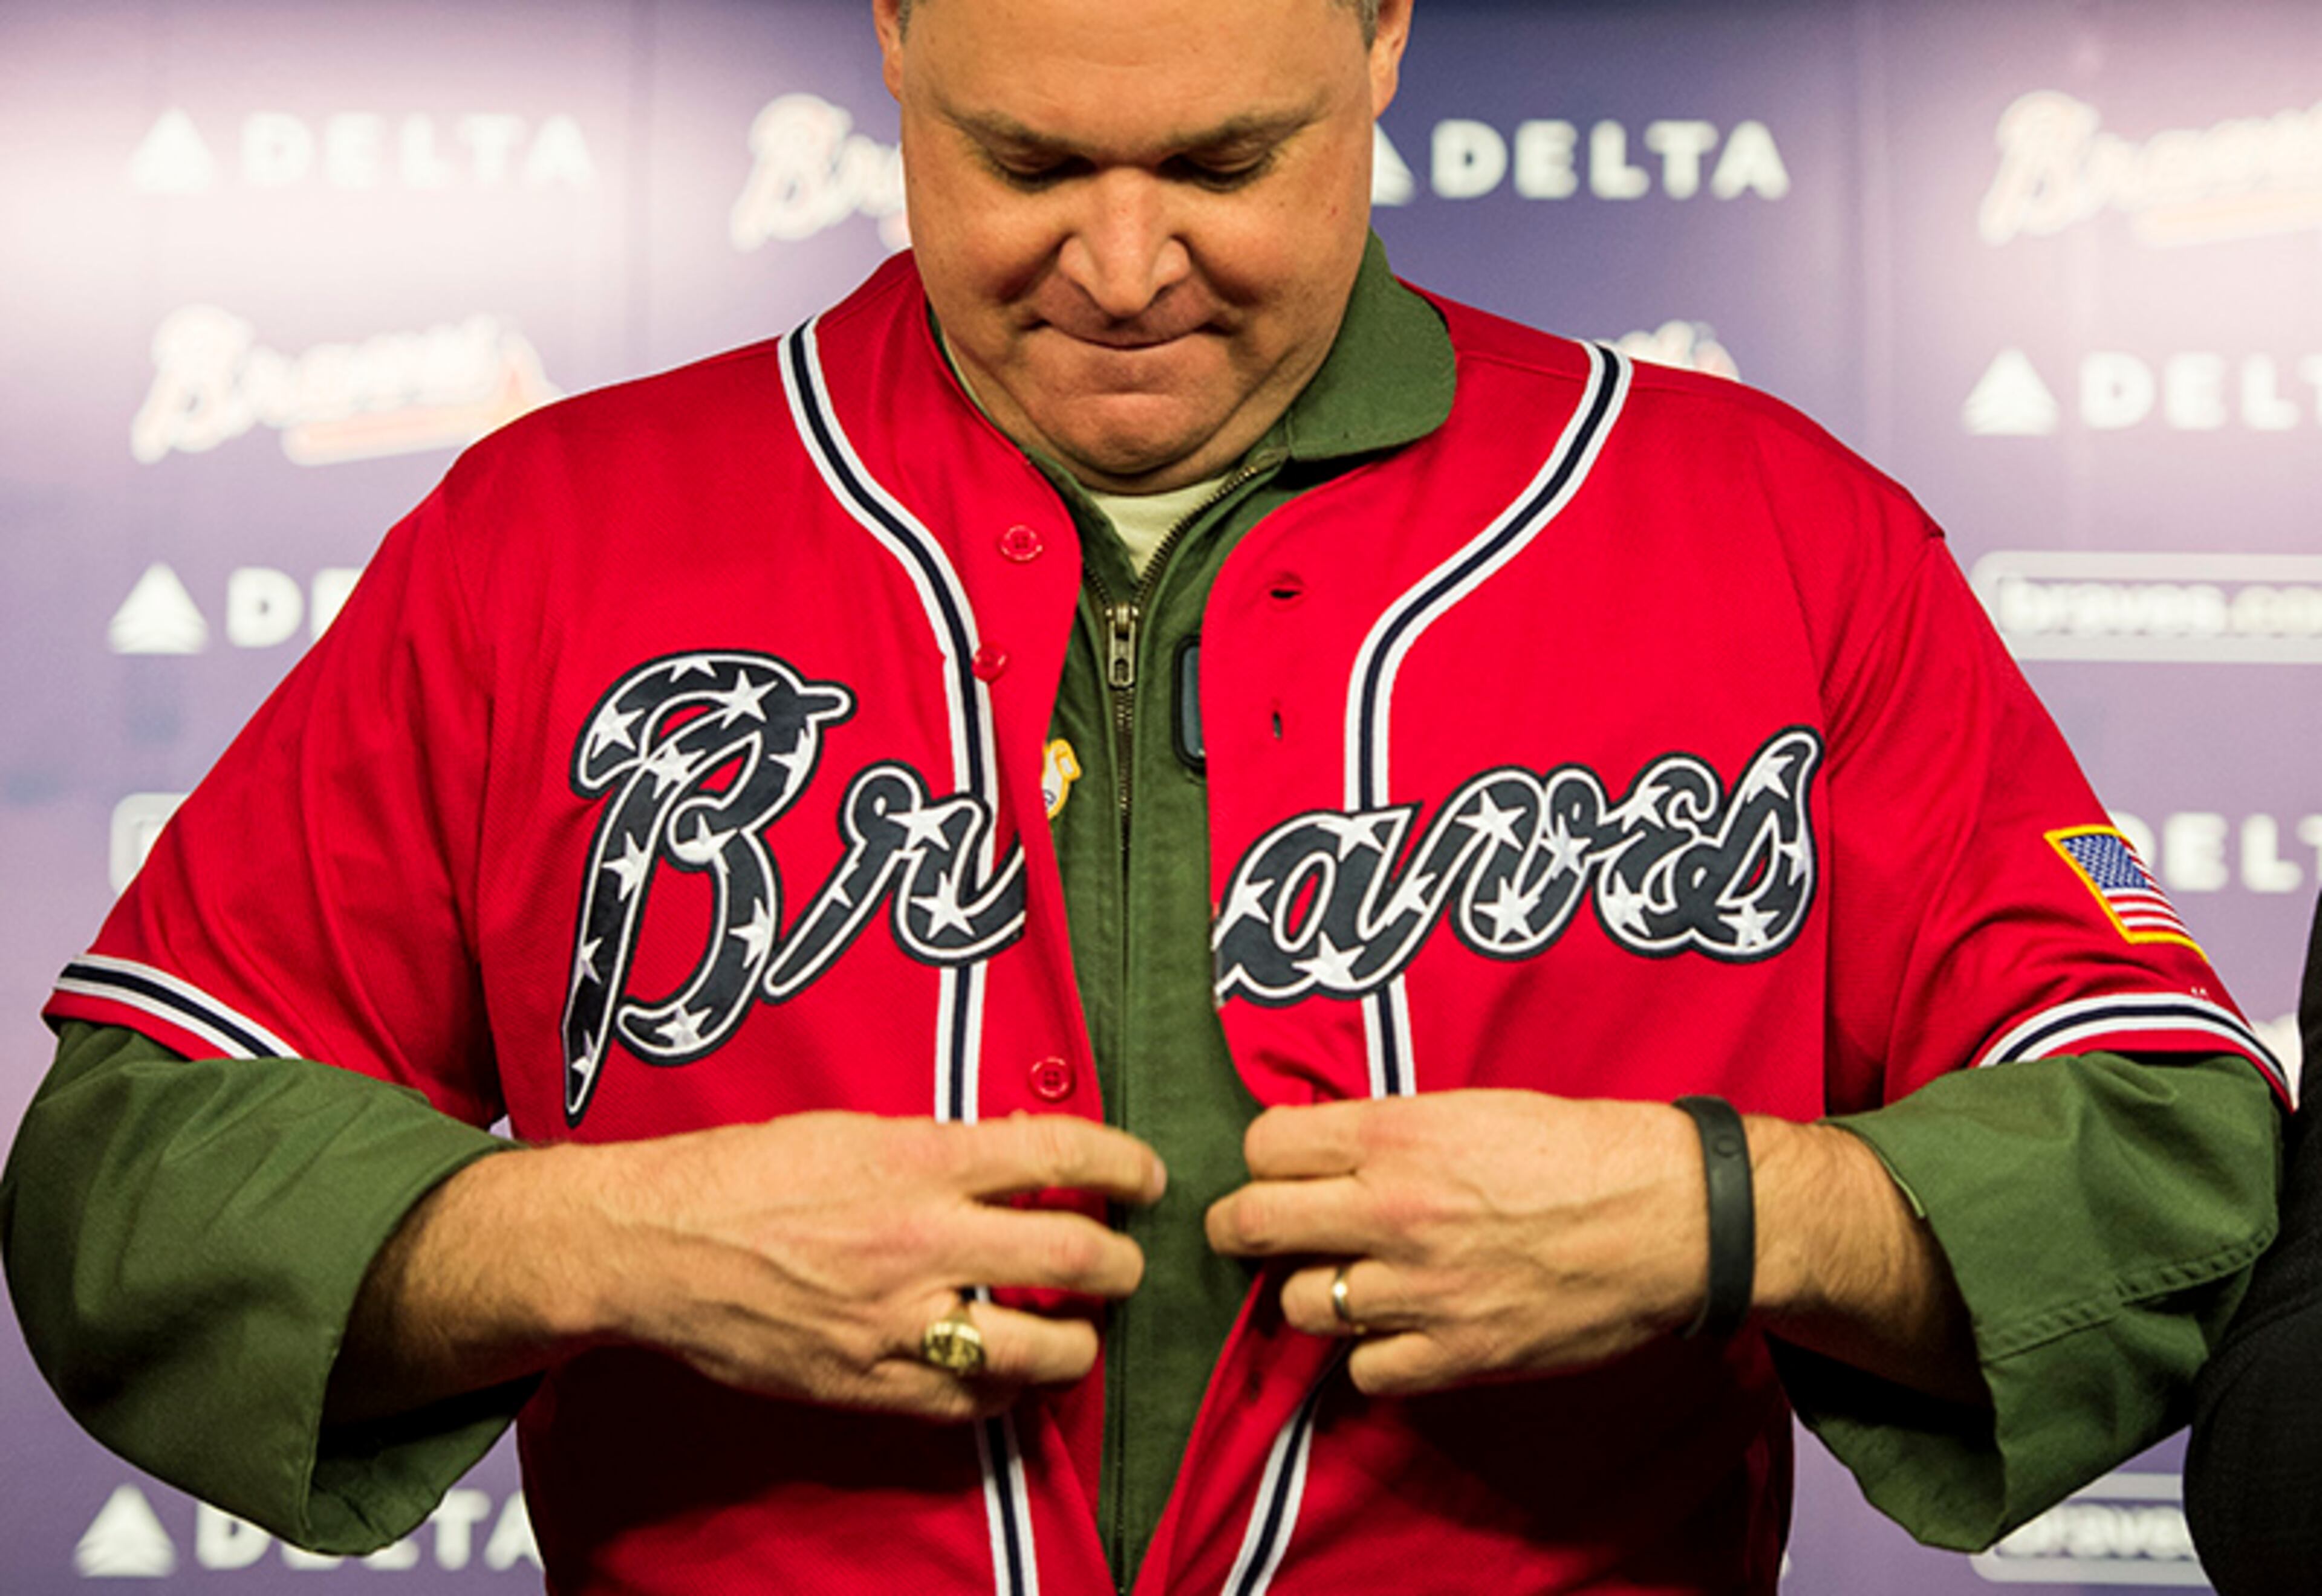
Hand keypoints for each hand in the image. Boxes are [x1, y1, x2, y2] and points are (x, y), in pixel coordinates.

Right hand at [333, 1110, 1165, 1424]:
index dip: (1124, 1164)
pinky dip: (1007, 1387)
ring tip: (1080, 1327)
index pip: (1062, 1154)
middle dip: (1121, 1262)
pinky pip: (973, 1401)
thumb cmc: (747, 1172)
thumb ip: (943, 1147)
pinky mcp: (871, 1383)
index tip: (1146, 1175)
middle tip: (1124, 1259)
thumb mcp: (853, 1128)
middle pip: (1076, 1256)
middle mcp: (923, 1241)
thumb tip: (1021, 1154)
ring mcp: (900, 1322)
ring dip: (1081, 1339)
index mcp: (921, 1159)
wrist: (654, 1245)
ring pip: (1041, 1347)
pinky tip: (1009, 1368)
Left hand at [1204, 1091, 1707, 1395]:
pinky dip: (1370, 1357)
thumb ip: (1390, 1131)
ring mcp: (1423, 1289)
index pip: (1265, 1145)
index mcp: (1398, 1136)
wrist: (1672, 1217)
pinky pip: (1366, 1371)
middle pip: (1255, 1224)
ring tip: (1340, 1281)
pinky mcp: (1458, 1354)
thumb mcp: (1472, 1108)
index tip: (1277, 1166)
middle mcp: (1395, 1211)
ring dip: (1312, 1294)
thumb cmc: (1580, 1149)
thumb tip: (1324, 1149)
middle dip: (1241, 1227)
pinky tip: (1394, 1331)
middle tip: (1252, 1230)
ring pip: (1301, 1304)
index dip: (1264, 1156)